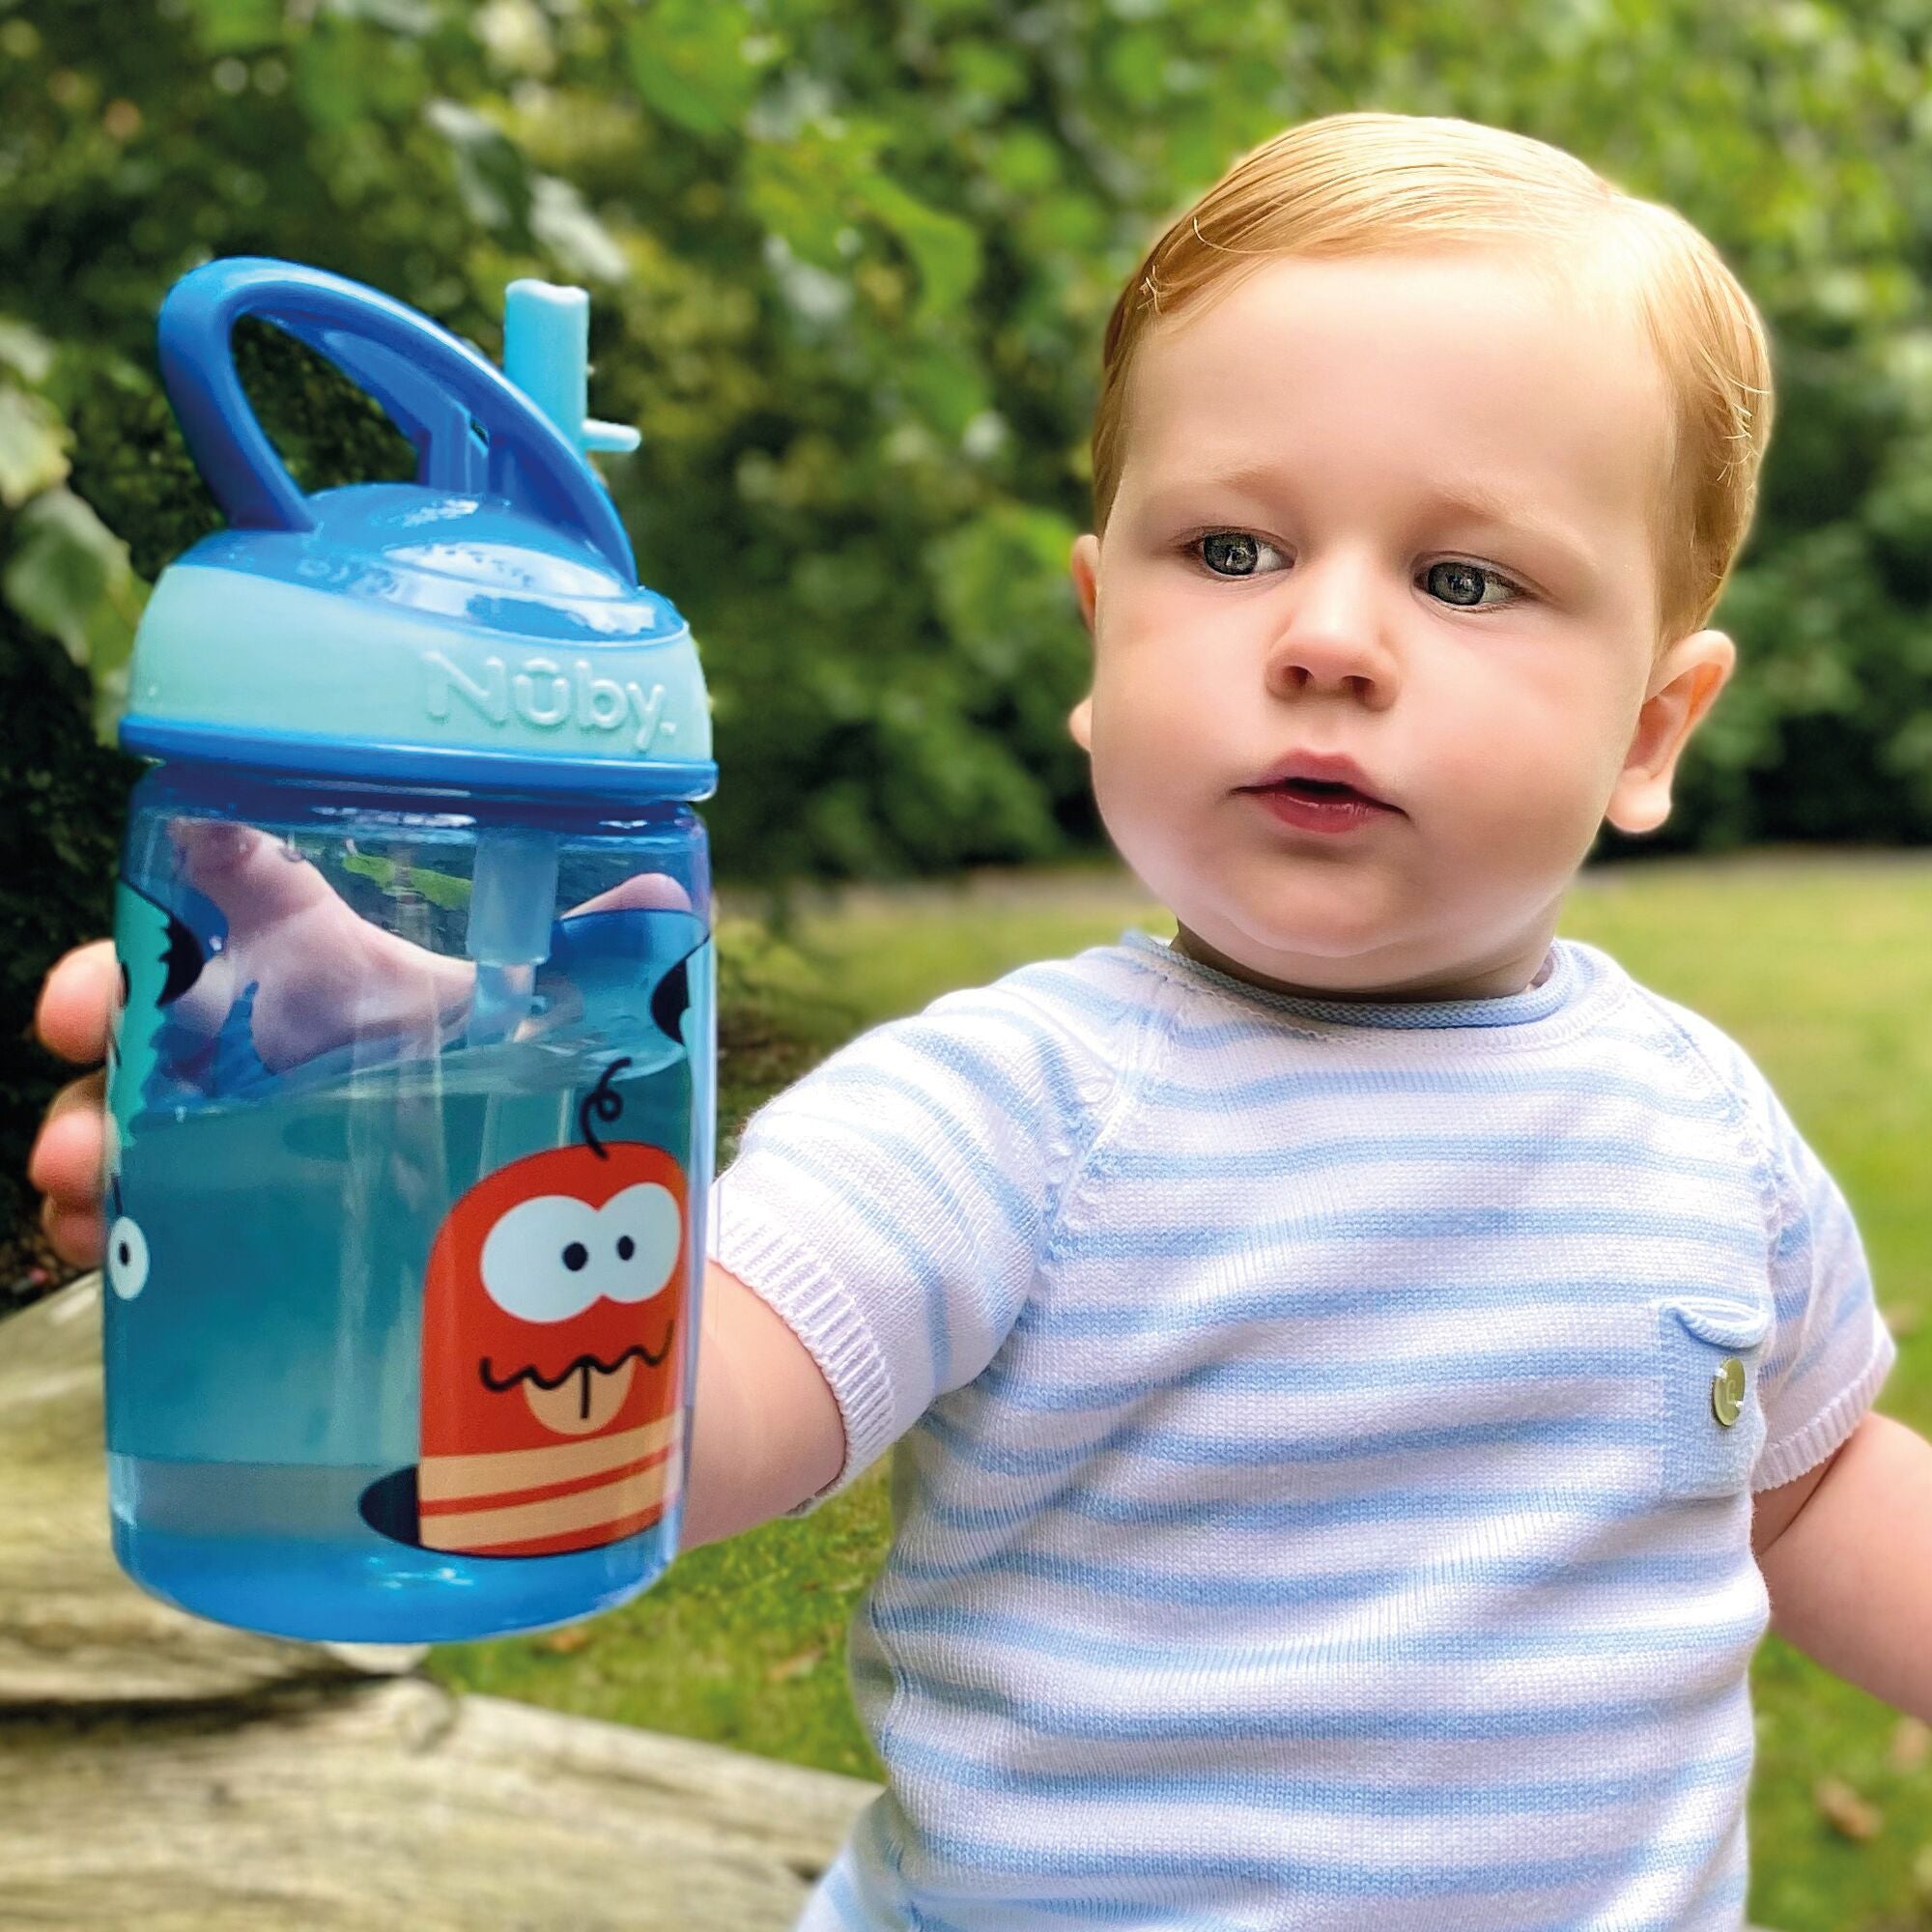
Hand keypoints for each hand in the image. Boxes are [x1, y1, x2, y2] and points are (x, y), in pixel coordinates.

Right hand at [27, 824, 693, 1269]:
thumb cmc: (531, 1106)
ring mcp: (240, 1138)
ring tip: (82, 1177)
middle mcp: (273, 1045)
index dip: (188, 877)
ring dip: (89, 1134)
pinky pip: (146, 1227)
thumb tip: (666, 893)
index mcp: (340, 971)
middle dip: (104, 1003)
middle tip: (83, 1029)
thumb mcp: (566, 1036)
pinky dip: (109, 1236)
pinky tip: (97, 1256)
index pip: (246, 898)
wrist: (554, 1253)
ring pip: (133, 1118)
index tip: (161, 869)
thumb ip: (606, 968)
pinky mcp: (233, 1235)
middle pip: (161, 1005)